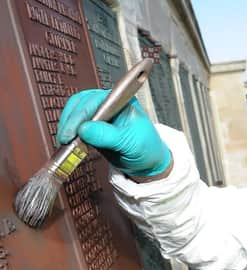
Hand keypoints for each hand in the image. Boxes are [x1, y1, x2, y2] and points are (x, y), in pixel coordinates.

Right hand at [56, 89, 171, 176]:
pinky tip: (70, 144)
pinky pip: (76, 126)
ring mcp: (100, 114)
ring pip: (75, 114)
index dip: (80, 115)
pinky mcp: (93, 126)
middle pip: (80, 104)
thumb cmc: (147, 149)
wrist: (149, 162)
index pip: (94, 100)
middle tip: (66, 140)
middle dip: (71, 122)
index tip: (73, 132)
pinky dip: (70, 134)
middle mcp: (109, 104)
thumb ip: (107, 135)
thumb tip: (84, 129)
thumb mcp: (130, 143)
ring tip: (67, 144)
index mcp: (121, 101)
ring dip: (68, 127)